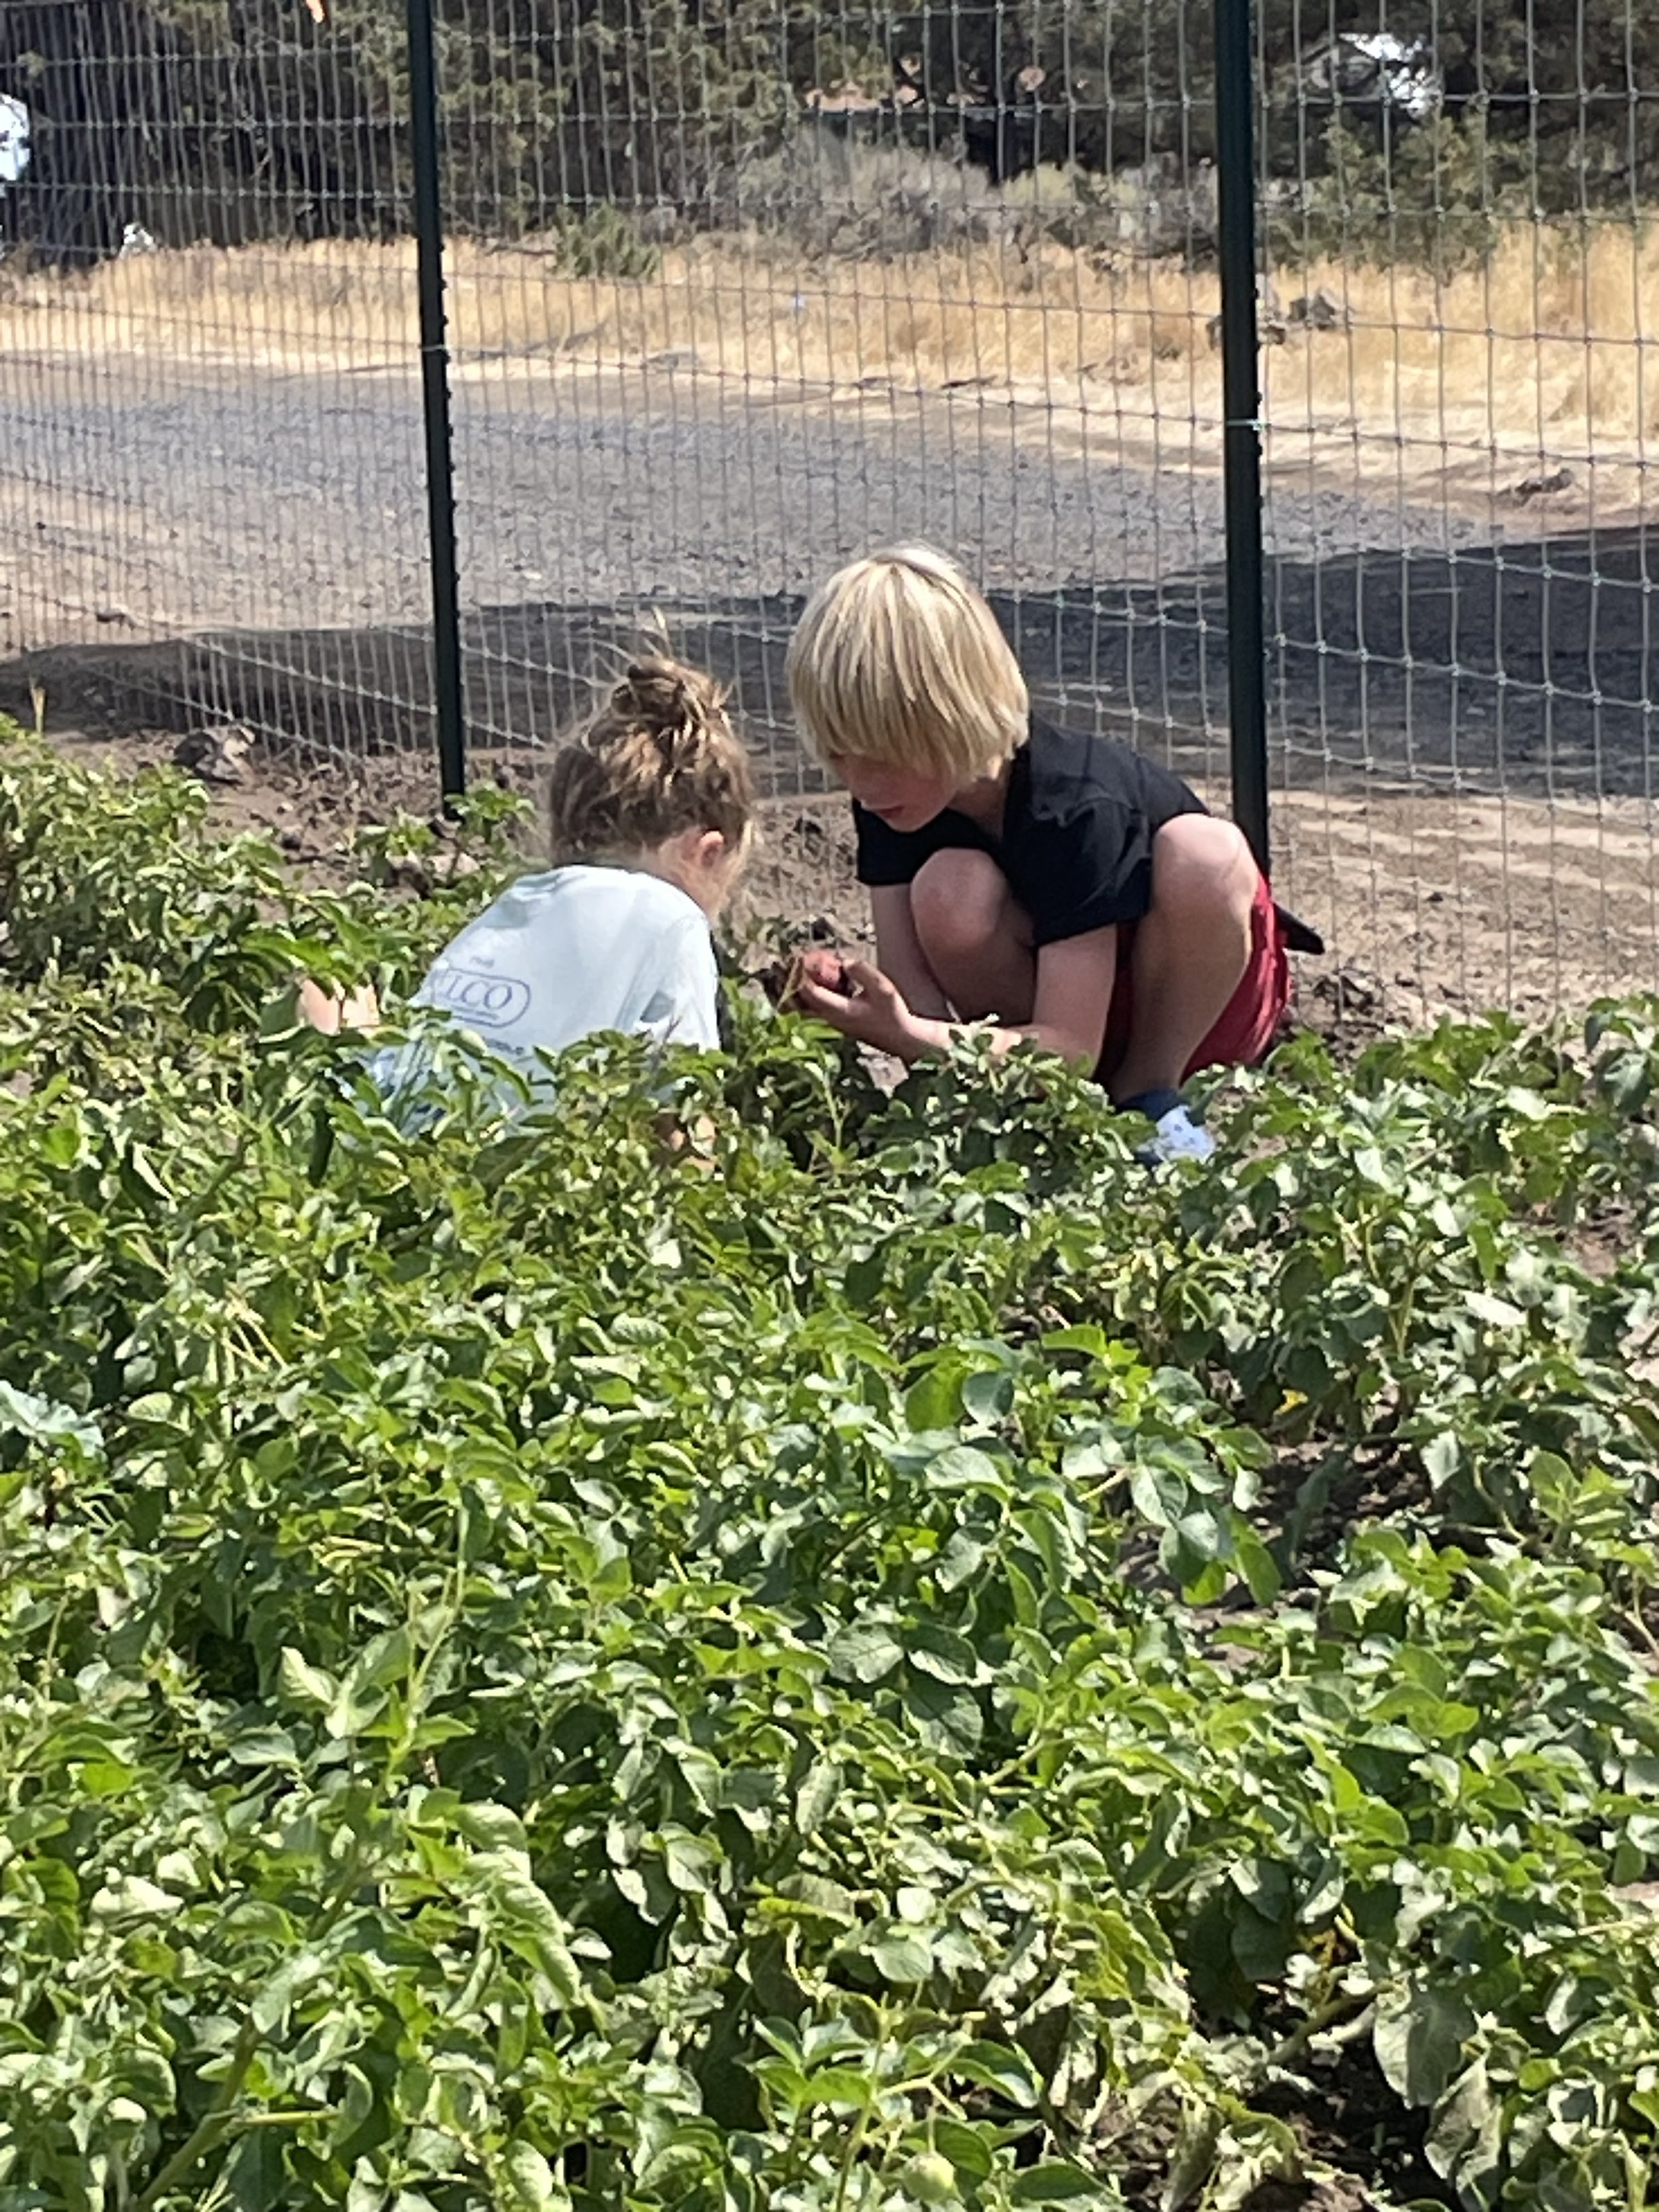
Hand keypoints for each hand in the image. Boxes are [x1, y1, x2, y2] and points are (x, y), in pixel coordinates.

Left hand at [793, 955, 926, 1058]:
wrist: (899, 1037)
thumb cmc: (892, 1014)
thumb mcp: (884, 989)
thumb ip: (864, 973)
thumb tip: (844, 962)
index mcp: (840, 1011)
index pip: (810, 993)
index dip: (802, 974)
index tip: (801, 958)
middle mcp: (830, 1019)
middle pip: (798, 1003)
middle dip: (791, 982)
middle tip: (790, 963)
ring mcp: (830, 1023)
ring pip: (802, 1008)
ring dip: (796, 989)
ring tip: (795, 970)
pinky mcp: (833, 1022)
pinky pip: (812, 1008)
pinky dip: (807, 994)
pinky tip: (813, 980)